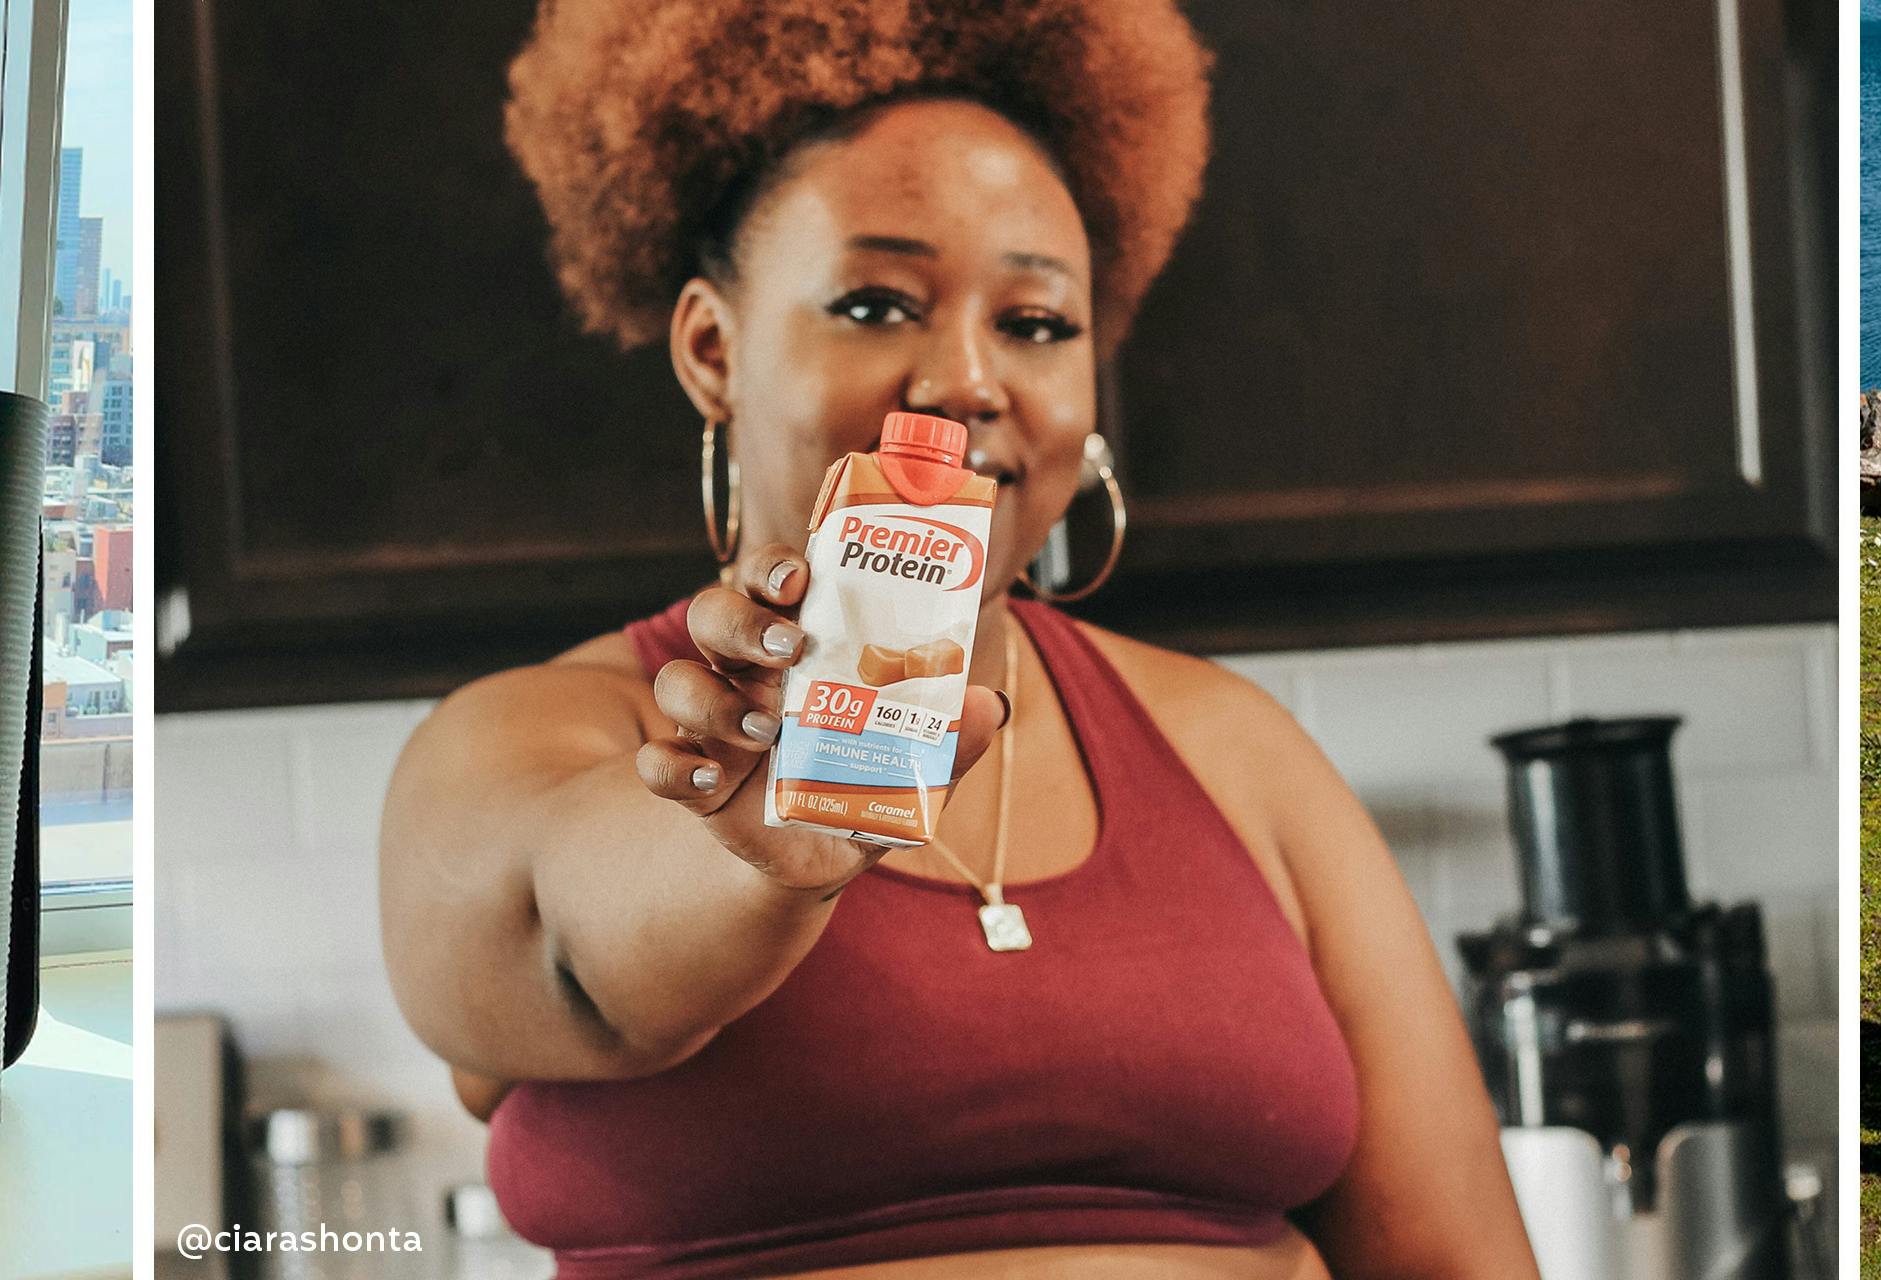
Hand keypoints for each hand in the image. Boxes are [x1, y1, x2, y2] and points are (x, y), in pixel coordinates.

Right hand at [634, 543, 1008, 895]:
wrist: (827, 853)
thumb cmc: (868, 781)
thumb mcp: (917, 762)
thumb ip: (950, 736)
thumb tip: (988, 706)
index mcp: (796, 645)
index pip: (770, 580)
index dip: (774, 567)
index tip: (798, 579)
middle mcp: (745, 672)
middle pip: (712, 614)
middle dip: (741, 621)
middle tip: (786, 649)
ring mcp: (712, 724)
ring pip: (677, 681)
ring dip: (711, 698)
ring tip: (762, 727)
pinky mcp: (694, 780)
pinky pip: (654, 763)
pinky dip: (673, 766)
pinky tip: (712, 778)